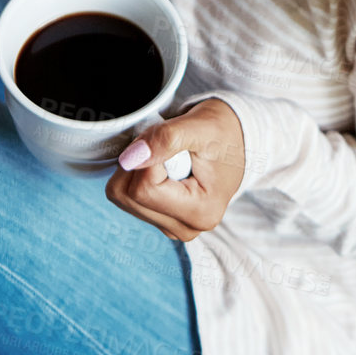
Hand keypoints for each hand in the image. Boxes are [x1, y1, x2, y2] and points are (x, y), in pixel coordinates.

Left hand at [105, 98, 245, 240]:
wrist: (233, 140)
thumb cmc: (222, 132)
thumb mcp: (200, 126)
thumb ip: (166, 139)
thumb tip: (130, 158)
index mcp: (200, 212)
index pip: (144, 189)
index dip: (147, 157)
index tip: (169, 142)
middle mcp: (185, 228)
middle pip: (127, 196)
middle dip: (138, 163)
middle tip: (167, 148)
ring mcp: (170, 226)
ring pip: (121, 196)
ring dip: (136, 168)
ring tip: (168, 157)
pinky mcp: (159, 219)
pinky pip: (125, 196)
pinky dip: (136, 175)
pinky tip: (161, 167)